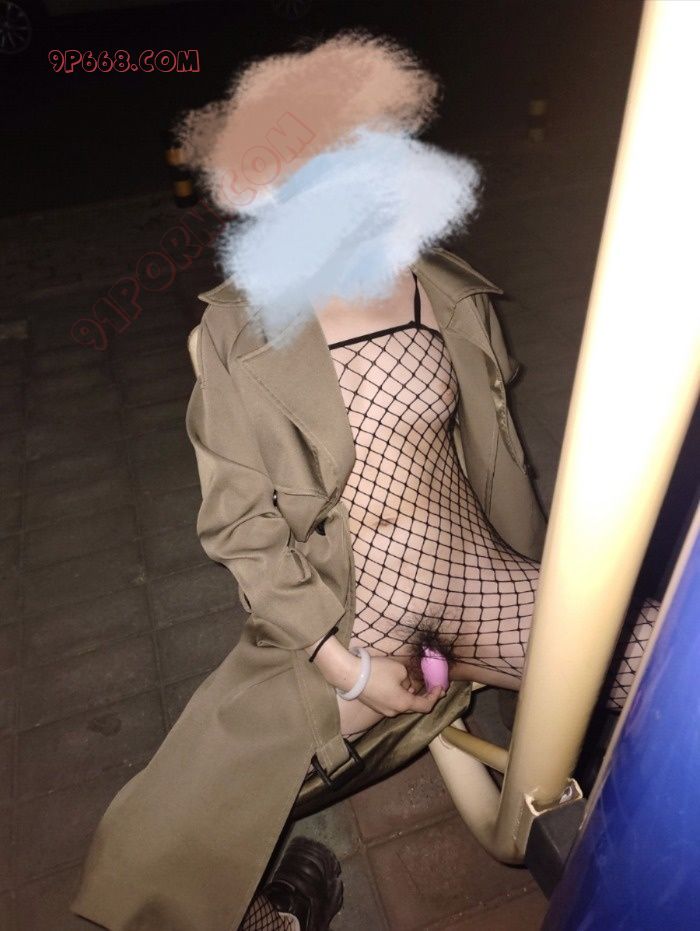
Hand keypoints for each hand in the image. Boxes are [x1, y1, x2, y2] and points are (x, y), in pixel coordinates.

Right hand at [308, 637, 444, 716]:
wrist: (350, 675)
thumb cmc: (377, 672)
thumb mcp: (400, 670)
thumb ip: (408, 679)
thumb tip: (406, 684)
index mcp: (404, 704)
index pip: (426, 706)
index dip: (435, 697)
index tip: (441, 687)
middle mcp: (395, 711)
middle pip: (414, 708)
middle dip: (424, 698)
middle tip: (432, 688)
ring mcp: (383, 711)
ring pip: (402, 705)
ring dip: (410, 697)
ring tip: (413, 684)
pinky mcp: (374, 706)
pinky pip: (392, 703)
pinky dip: (399, 696)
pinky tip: (397, 685)